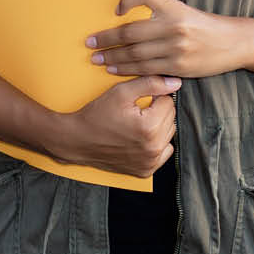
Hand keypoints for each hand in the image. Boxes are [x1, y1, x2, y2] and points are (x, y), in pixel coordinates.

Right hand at [48, 76, 179, 177]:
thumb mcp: (121, 92)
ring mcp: (150, 162)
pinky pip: (163, 152)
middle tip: (135, 112)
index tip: (137, 101)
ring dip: (158, 127)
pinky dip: (155, 144)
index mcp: (149, 127)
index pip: (168, 102)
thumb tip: (176, 82)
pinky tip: (139, 138)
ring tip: (137, 124)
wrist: (77, 140)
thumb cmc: (97, 114)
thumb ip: (151, 83)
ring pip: (169, 134)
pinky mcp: (146, 171)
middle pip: (171, 118)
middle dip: (157, 111)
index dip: (153, 97)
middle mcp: (153, 148)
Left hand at [87, 0, 245, 79]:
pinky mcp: (178, 67)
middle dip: (107, 38)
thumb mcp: (184, 10)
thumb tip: (128, 15)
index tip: (115, 11)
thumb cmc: (205, 25)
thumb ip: (161, 12)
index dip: (127, 1)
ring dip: (113, 57)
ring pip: (136, 54)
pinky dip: (128, 70)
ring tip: (97, 58)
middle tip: (89, 42)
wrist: (234, 43)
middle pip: (131, 32)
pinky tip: (115, 70)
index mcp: (174, 7)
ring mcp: (176, 49)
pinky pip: (147, 69)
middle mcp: (174, 26)